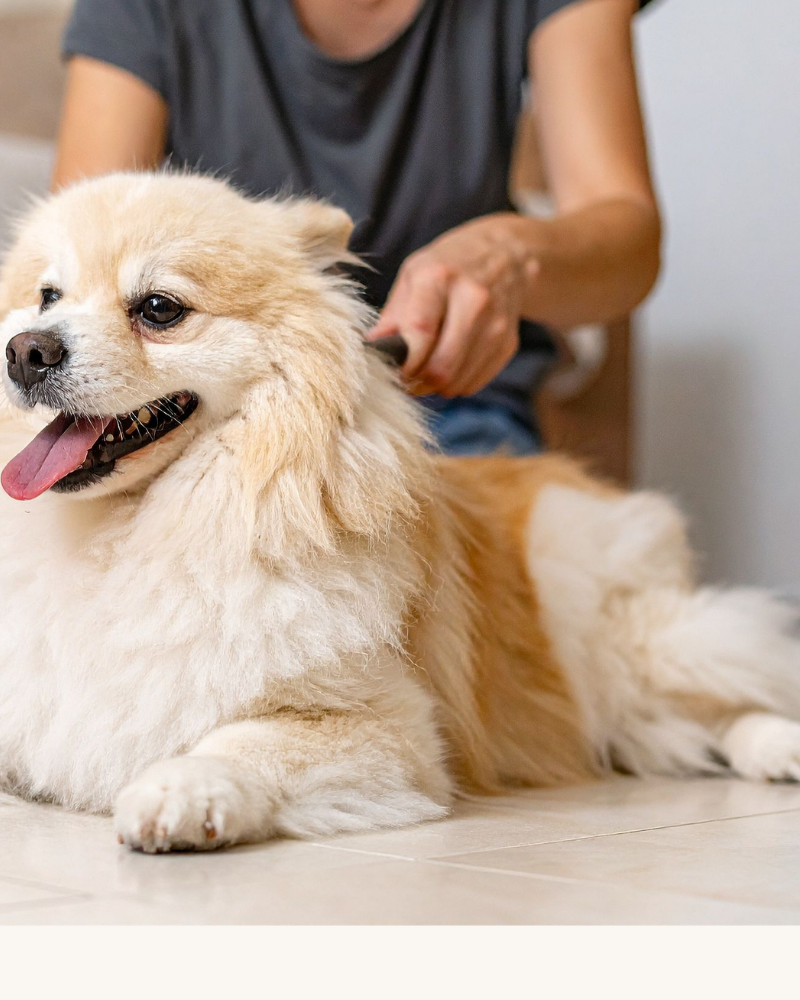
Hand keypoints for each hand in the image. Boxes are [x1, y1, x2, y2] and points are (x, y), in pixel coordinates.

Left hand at [367, 214, 538, 396]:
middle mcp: (474, 299)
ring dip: (435, 387)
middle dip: (417, 383)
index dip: (402, 364)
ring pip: (457, 383)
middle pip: (441, 368)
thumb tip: (372, 352)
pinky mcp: (507, 343)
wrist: (507, 255)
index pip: (420, 334)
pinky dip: (456, 383)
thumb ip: (392, 316)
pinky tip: (449, 363)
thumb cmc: (449, 267)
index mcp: (440, 277)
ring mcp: (496, 323)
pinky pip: (473, 383)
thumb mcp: (413, 275)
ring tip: (425, 370)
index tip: (391, 370)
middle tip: (406, 378)